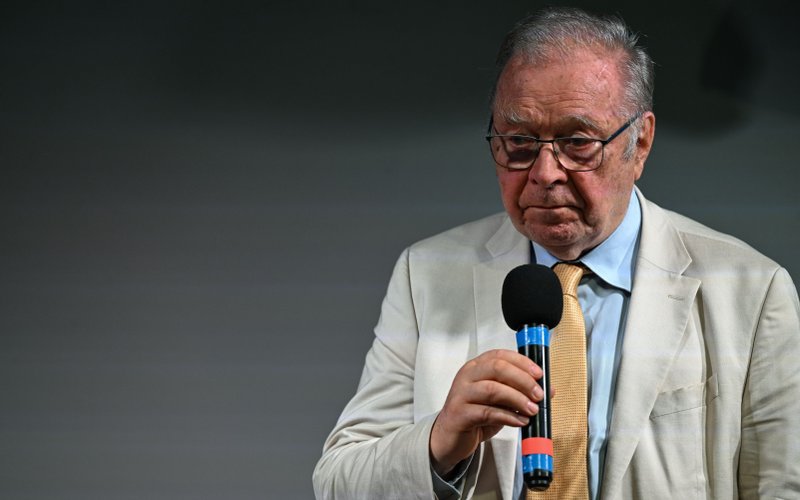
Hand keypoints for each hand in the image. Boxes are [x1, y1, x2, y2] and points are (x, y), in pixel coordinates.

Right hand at [429, 349, 545, 476]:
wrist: (449, 436)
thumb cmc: (474, 414)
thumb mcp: (500, 401)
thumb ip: (519, 392)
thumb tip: (547, 389)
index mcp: (477, 367)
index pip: (500, 355)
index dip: (522, 362)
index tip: (539, 374)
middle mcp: (467, 376)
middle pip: (497, 368)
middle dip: (522, 380)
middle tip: (538, 394)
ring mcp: (461, 394)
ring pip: (492, 389)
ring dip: (517, 399)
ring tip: (532, 409)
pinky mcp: (459, 413)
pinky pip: (486, 412)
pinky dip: (508, 416)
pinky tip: (520, 421)